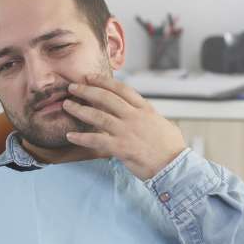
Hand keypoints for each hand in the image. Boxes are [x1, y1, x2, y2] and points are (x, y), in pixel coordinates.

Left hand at [60, 72, 186, 179]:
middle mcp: (134, 117)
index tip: (91, 77)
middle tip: (73, 87)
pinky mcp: (121, 147)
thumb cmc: (171, 148)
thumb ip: (149, 116)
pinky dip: (82, 138)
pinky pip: (97, 141)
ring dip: (80, 110)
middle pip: (106, 98)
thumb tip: (143, 113)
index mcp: (145, 109)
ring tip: (67, 105)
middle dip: (87, 91)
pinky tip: (70, 136)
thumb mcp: (162, 124)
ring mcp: (127, 131)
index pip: (122, 89)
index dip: (104, 82)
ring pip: (98, 116)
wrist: (175, 166)